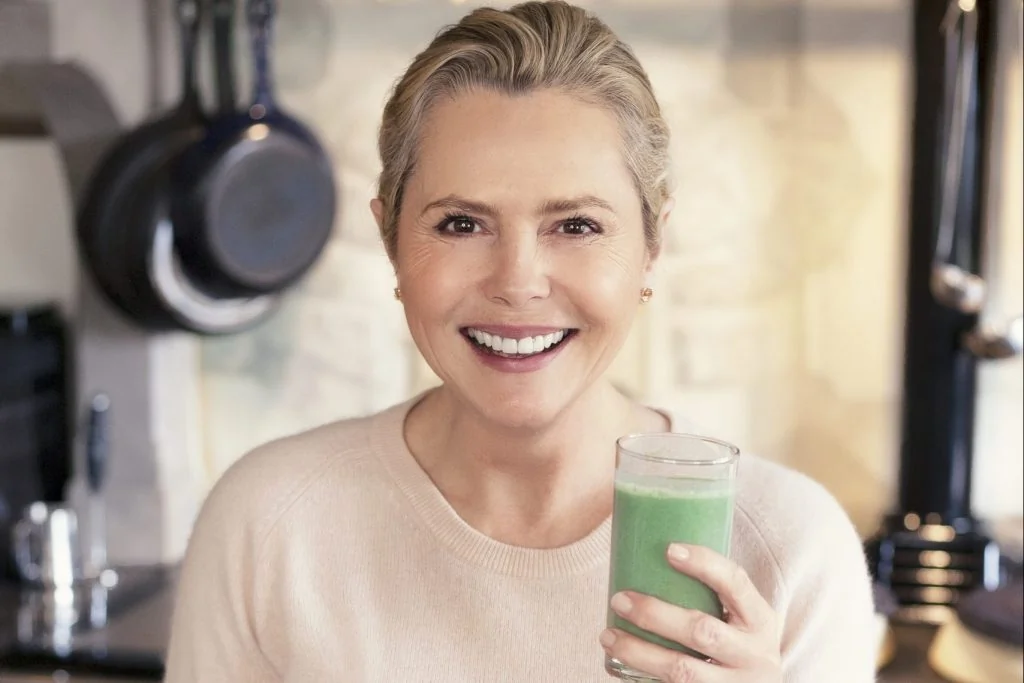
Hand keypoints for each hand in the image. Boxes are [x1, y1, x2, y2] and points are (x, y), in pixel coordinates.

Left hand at [600, 543, 781, 681]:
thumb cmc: (740, 646)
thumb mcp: (742, 621)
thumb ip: (713, 596)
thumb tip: (658, 551)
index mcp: (761, 621)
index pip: (736, 583)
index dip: (705, 564)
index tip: (669, 549)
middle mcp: (754, 655)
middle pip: (702, 632)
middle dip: (655, 614)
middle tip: (619, 599)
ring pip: (682, 670)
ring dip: (639, 652)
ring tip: (608, 636)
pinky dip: (645, 676)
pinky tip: (620, 664)